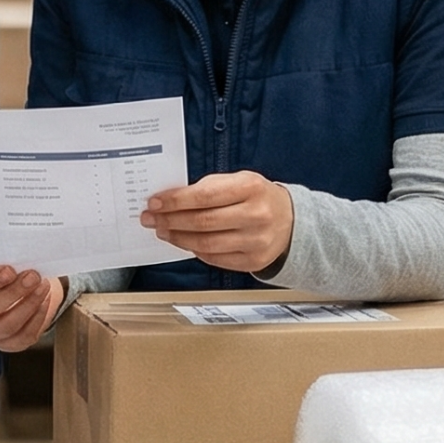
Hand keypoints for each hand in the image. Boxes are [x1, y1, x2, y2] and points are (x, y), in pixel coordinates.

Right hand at [0, 265, 63, 351]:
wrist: (16, 289)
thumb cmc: (5, 272)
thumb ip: (4, 259)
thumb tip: (21, 254)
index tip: (9, 270)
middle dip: (13, 292)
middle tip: (32, 276)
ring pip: (7, 326)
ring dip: (29, 304)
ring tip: (43, 286)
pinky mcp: (7, 344)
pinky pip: (23, 337)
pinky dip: (37, 318)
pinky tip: (44, 301)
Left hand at [142, 172, 293, 273]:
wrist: (292, 222)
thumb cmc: (258, 197)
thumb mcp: (239, 181)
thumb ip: (210, 187)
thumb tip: (172, 200)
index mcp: (251, 187)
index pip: (205, 195)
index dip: (175, 200)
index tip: (155, 202)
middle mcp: (256, 215)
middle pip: (202, 221)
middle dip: (170, 220)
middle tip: (151, 219)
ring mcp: (256, 241)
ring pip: (206, 243)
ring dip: (178, 238)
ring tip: (163, 231)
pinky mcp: (252, 261)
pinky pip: (214, 258)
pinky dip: (195, 250)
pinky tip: (184, 242)